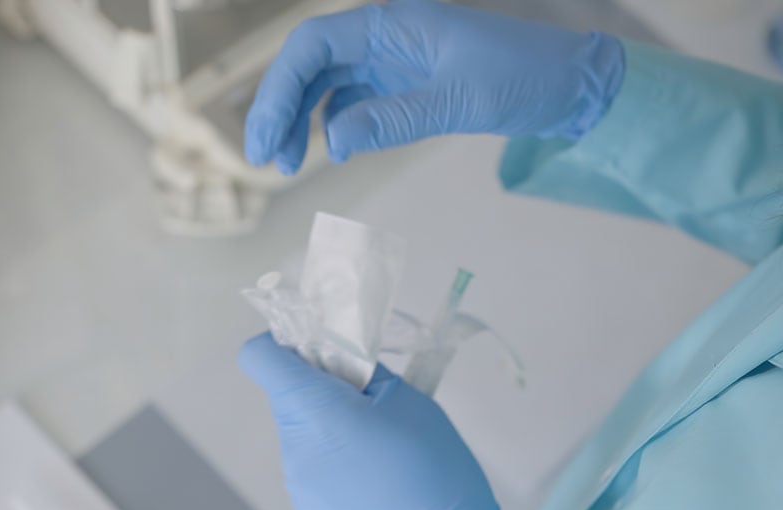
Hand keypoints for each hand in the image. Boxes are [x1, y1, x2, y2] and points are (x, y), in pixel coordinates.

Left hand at [239, 333, 520, 509]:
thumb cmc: (434, 467)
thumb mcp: (408, 399)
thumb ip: (363, 373)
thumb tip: (338, 364)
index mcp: (315, 410)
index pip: (260, 358)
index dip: (281, 344)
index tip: (316, 351)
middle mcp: (294, 446)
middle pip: (288, 396)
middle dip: (321, 388)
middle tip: (368, 400)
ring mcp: (298, 484)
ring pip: (302, 433)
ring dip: (329, 427)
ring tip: (378, 447)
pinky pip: (312, 469)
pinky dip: (334, 463)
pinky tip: (373, 481)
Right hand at [243, 0, 623, 173]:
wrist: (564, 85)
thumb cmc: (520, 78)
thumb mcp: (456, 100)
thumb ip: (392, 119)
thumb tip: (332, 142)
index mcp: (391, 24)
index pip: (313, 46)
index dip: (279, 88)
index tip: (266, 136)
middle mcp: (383, 37)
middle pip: (310, 66)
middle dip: (280, 109)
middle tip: (265, 159)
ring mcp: (392, 61)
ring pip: (327, 85)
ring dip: (302, 120)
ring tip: (288, 163)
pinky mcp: (404, 85)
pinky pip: (354, 100)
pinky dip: (336, 124)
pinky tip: (332, 150)